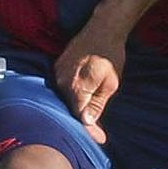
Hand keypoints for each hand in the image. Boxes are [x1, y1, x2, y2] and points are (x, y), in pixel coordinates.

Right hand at [55, 20, 126, 142]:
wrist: (103, 28)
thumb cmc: (110, 55)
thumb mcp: (110, 83)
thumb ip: (97, 104)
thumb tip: (87, 123)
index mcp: (76, 88)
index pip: (79, 117)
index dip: (89, 131)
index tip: (100, 140)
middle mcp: (61, 82)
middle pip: (68, 109)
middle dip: (82, 121)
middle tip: (97, 132)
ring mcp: (57, 73)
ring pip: (64, 98)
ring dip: (76, 106)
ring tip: (90, 115)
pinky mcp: (57, 66)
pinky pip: (62, 87)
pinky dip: (72, 94)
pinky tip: (82, 97)